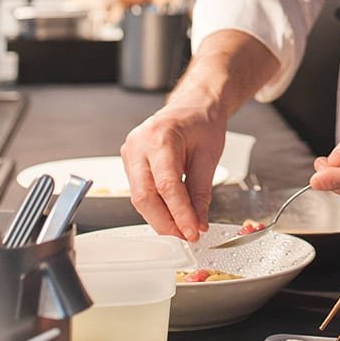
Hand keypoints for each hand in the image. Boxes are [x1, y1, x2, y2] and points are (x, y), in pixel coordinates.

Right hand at [120, 30, 278, 240]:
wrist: (193, 104)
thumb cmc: (202, 122)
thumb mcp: (209, 155)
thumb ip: (201, 191)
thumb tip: (198, 221)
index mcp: (160, 137)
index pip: (167, 185)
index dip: (179, 213)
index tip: (193, 231)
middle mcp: (139, 144)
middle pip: (144, 196)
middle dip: (165, 222)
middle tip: (186, 236)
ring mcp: (130, 152)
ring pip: (139, 197)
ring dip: (160, 217)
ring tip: (182, 228)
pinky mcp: (130, 161)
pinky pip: (139, 190)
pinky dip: (155, 206)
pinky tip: (171, 215)